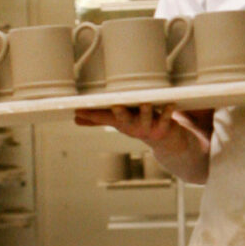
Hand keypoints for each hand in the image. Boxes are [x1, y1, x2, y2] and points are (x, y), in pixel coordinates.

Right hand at [74, 104, 211, 150]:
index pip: (103, 118)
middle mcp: (133, 126)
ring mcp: (149, 127)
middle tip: (114, 106)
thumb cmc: (139, 125)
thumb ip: (98, 119)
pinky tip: (170, 104)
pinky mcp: (165, 126)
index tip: (78, 110)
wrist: (166, 142)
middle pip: (124, 119)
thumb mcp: (117, 121)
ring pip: (146, 118)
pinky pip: (167, 118)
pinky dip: (168, 112)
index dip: (91, 115)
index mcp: (121, 123)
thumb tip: (74, 118)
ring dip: (146, 111)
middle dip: (119, 113)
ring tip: (145, 103)